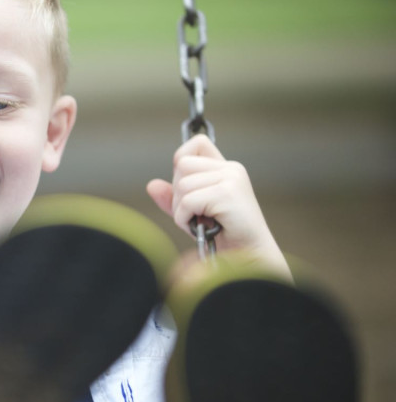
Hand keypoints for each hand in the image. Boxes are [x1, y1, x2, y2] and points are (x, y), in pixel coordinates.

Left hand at [146, 134, 288, 274]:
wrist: (250, 257)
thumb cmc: (223, 236)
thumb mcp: (193, 213)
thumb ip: (174, 198)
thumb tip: (152, 185)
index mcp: (226, 168)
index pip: (197, 144)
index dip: (182, 161)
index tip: (185, 188)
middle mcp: (231, 169)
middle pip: (182, 166)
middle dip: (178, 194)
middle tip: (196, 214)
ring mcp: (231, 179)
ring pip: (182, 185)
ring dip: (182, 210)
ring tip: (200, 222)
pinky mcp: (228, 194)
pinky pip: (187, 201)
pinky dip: (185, 219)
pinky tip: (200, 228)